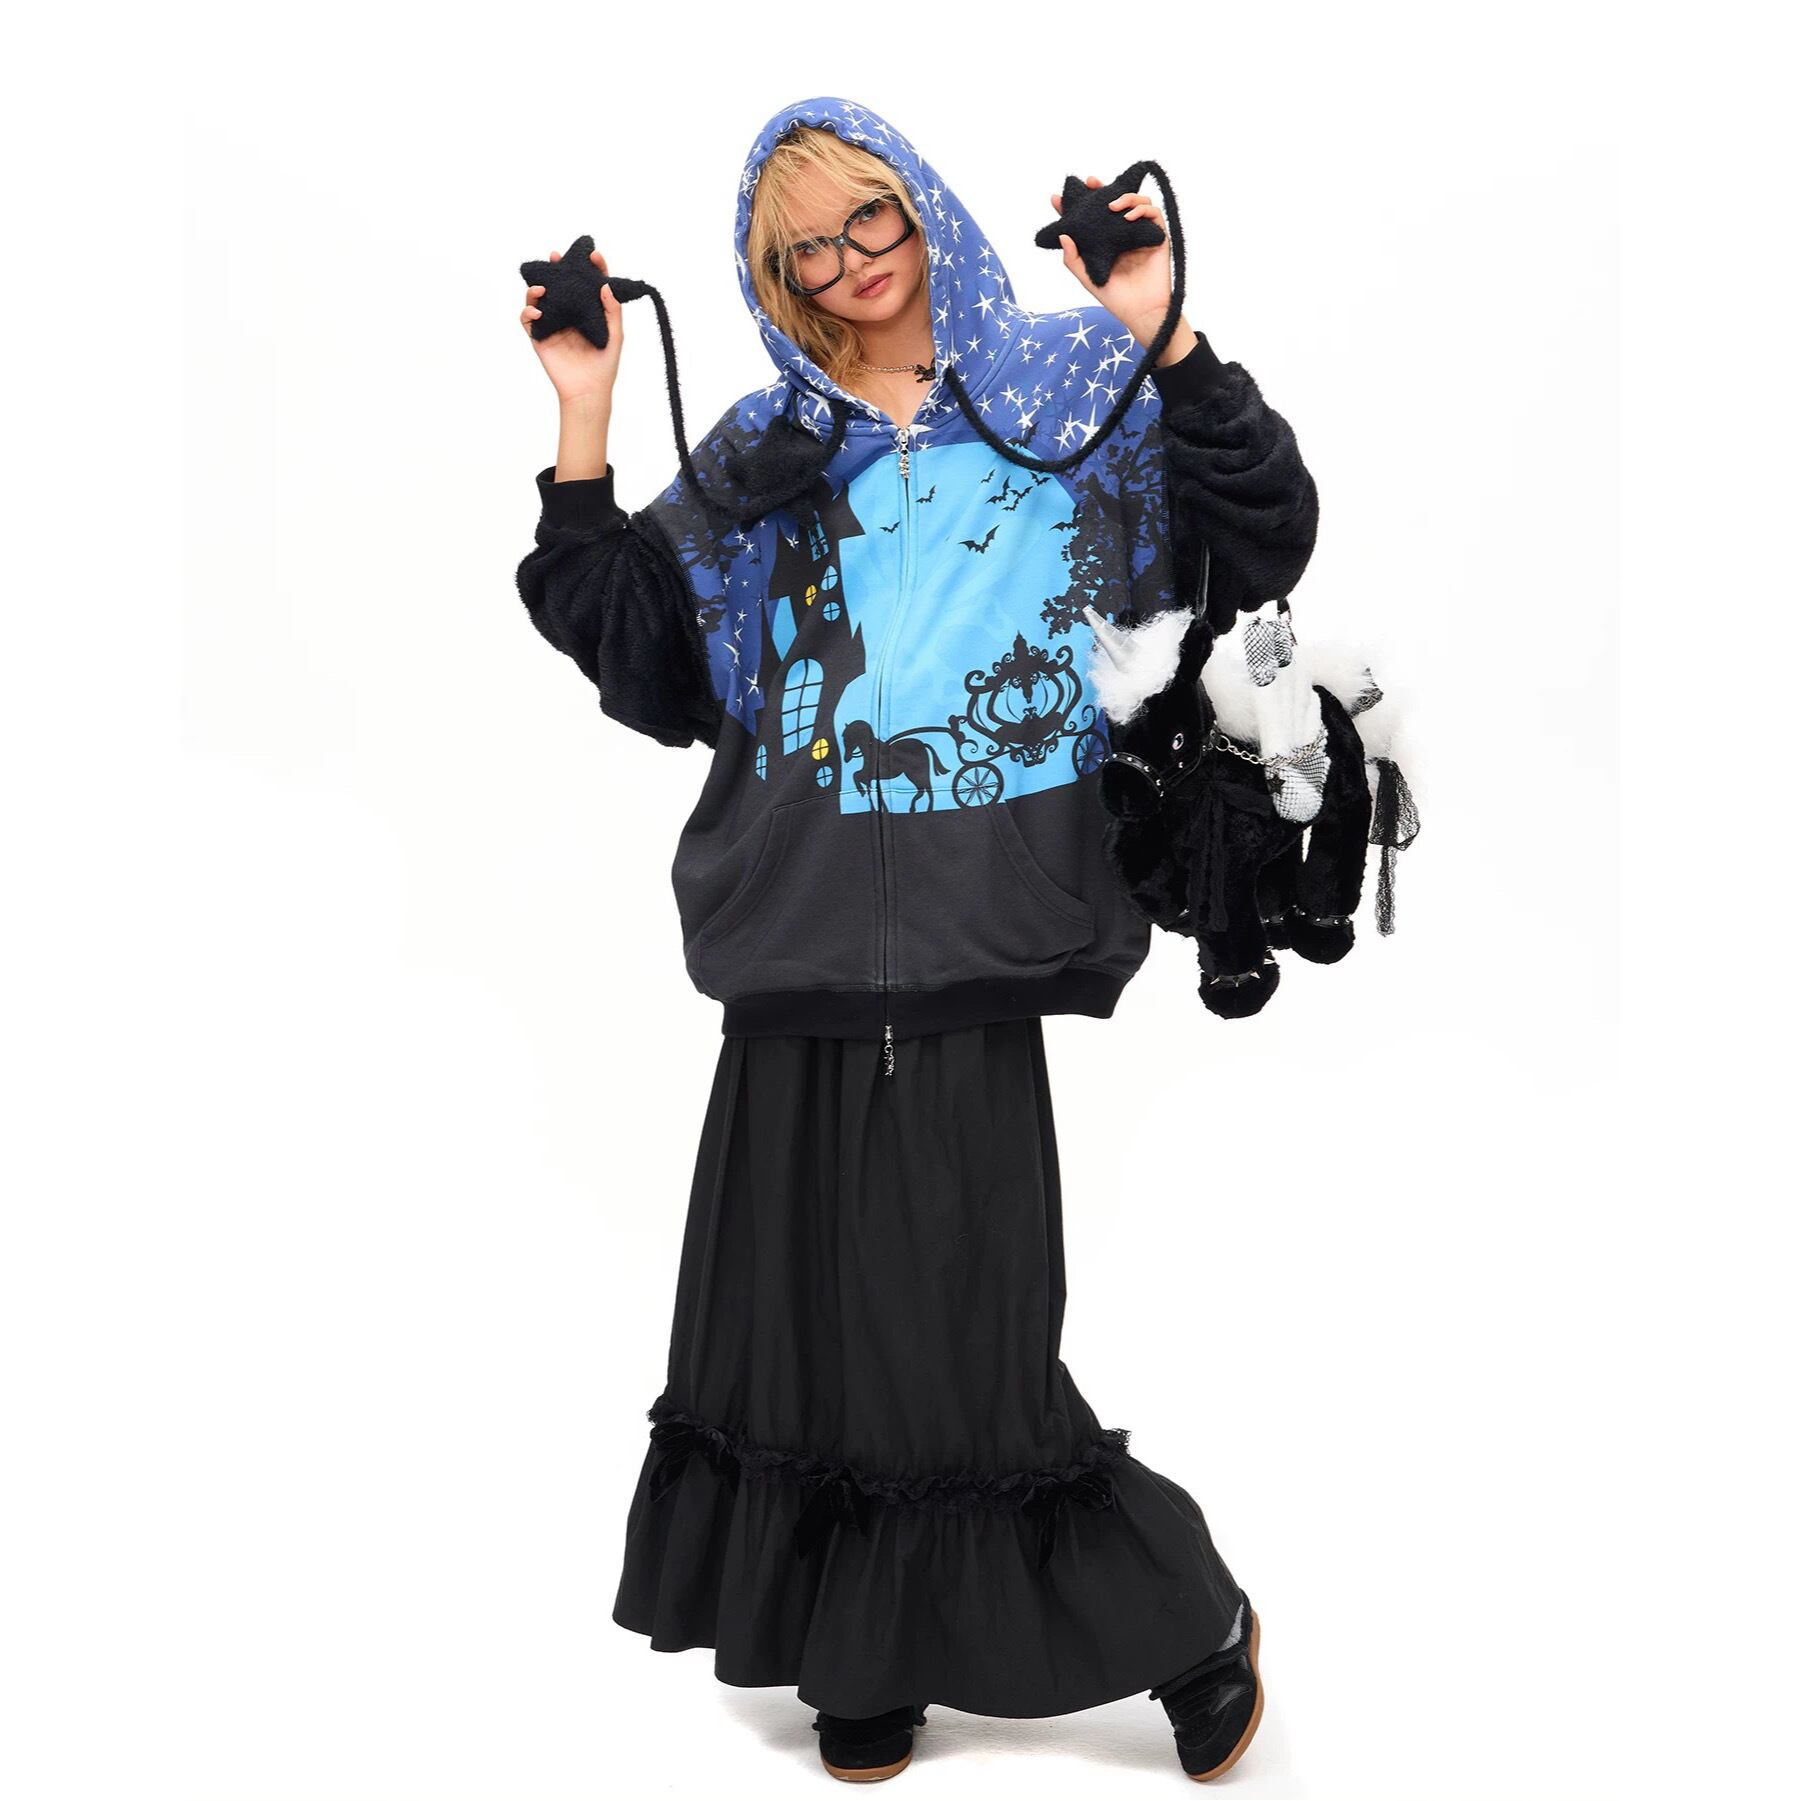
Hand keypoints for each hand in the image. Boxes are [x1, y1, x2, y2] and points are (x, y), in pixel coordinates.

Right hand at [520, 243, 622, 404]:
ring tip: (542, 287)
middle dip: (556, 268)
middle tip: (556, 256)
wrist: (589, 391)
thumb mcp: (615, 335)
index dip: (589, 267)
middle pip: (559, 285)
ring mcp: (552, 324)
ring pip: (539, 299)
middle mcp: (568, 314)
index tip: (593, 254)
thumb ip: (612, 311)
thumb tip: (604, 285)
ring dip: (536, 288)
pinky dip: (528, 312)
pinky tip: (538, 311)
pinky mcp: (539, 337)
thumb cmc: (605, 365)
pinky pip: (527, 320)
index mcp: (586, 311)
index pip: (586, 284)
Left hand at [1048, 176, 1194, 361]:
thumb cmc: (1114, 298)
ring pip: (1136, 202)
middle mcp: (1122, 233)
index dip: (1078, 204)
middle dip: (1102, 188)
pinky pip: (1153, 213)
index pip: (1091, 217)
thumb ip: (1073, 259)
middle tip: (1091, 182)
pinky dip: (1142, 209)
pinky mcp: (1157, 236)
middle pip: (1114, 202)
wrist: (1140, 311)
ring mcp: (1140, 233)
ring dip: (1126, 197)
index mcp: (1106, 241)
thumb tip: (1062, 234)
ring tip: (1112, 205)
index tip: (1061, 197)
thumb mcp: (1087, 277)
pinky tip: (1129, 216)